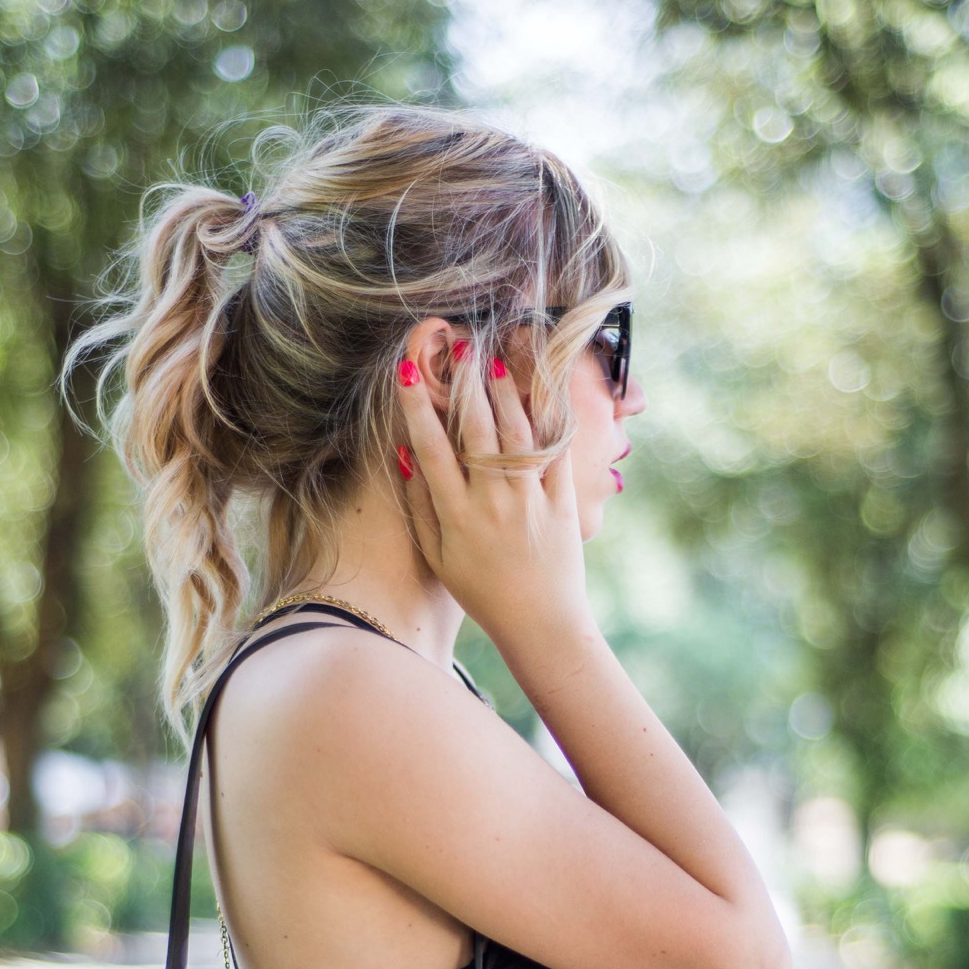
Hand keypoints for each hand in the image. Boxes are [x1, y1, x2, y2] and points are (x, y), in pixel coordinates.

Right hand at [394, 330, 592, 649]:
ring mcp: (529, 498)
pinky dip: (547, 417)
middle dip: (467, 382)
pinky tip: (540, 390)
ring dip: (505, 391)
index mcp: (456, 514)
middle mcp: (491, 500)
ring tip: (497, 359)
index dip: (417, 406)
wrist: (541, 622)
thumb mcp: (438, 557)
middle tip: (461, 346)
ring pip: (516, 431)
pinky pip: (554, 450)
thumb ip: (420, 507)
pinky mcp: (563, 500)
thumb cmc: (483, 592)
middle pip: (476, 428)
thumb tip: (405, 456)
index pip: (430, 447)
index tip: (408, 370)